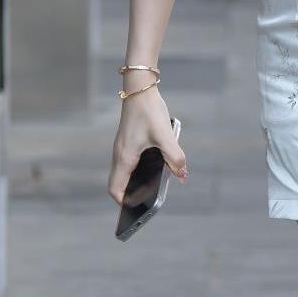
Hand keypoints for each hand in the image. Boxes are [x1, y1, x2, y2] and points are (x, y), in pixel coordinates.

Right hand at [107, 84, 186, 202]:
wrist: (139, 88)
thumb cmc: (148, 111)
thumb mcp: (165, 135)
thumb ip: (174, 157)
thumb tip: (182, 175)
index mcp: (124, 157)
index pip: (115, 189)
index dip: (123, 201)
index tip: (137, 207)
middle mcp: (120, 155)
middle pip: (119, 183)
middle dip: (131, 195)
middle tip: (147, 202)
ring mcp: (123, 148)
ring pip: (125, 172)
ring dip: (135, 182)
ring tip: (153, 188)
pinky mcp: (128, 141)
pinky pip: (129, 162)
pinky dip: (139, 170)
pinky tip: (156, 167)